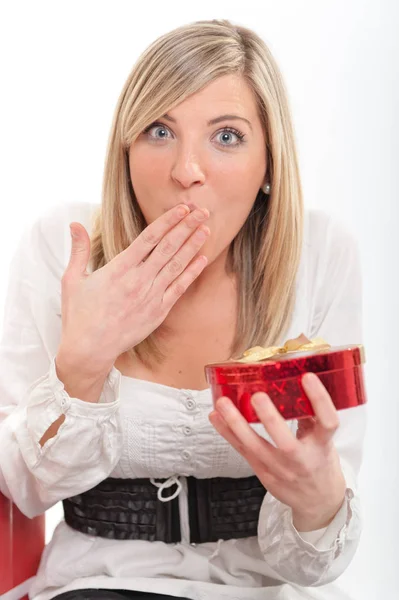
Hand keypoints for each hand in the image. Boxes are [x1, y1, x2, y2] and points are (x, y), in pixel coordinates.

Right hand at [59, 204, 209, 378]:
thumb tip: (74, 224)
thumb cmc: (79, 315)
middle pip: (168, 248)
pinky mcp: (158, 312)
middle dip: (186, 227)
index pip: (148, 238)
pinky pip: (178, 288)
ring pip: (176, 265)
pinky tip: (202, 259)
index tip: (181, 208)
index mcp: (119, 268)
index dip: (167, 221)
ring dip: (192, 246)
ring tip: (205, 229)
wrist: (89, 349)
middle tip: (202, 211)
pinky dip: (191, 273)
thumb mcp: (73, 279)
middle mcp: (138, 280)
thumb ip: (78, 250)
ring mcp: (151, 296)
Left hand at [209, 372, 346, 530]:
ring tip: (222, 403)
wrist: (317, 501)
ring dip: (236, 424)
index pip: (327, 422)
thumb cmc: (320, 463)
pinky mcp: (262, 472)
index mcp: (322, 446)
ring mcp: (280, 468)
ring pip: (255, 448)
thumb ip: (311, 417)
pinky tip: (215, 417)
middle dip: (270, 419)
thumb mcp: (325, 441)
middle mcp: (302, 460)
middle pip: (286, 443)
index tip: (307, 377)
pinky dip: (227, 433)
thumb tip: (294, 384)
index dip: (319, 399)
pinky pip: (242, 451)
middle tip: (257, 396)